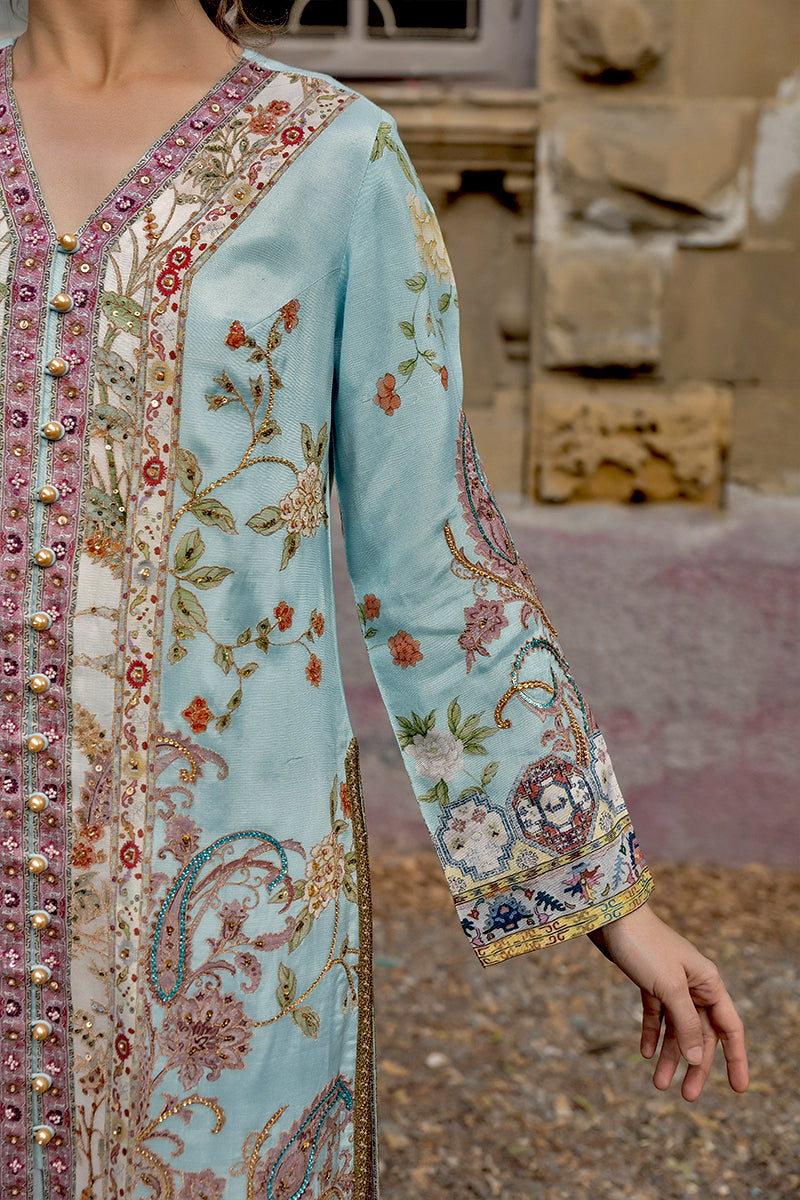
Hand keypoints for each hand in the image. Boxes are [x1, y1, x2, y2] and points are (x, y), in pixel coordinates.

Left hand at [589, 901, 748, 1101]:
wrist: (612, 918)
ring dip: (669, 1055)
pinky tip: (646, 1053)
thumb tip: (697, 1057)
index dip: (736, 1059)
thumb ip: (686, 1024)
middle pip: (701, 1034)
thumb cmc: (645, 947)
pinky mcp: (650, 982)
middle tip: (686, 1096)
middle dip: (695, 1065)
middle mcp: (694, 985)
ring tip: (658, 1084)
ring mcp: (671, 984)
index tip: (739, 1089)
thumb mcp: (669, 988)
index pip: (729, 1028)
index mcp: (708, 983)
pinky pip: (656, 1015)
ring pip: (676, 1028)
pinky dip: (652, 1034)